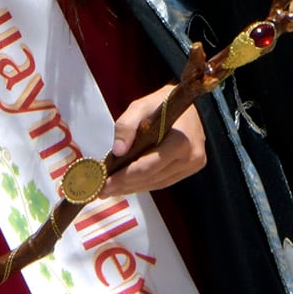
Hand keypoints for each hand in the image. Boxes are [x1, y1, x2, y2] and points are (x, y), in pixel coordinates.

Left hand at [100, 82, 205, 197]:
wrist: (188, 104)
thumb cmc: (163, 103)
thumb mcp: (140, 106)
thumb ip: (127, 126)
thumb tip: (117, 152)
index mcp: (181, 142)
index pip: (148, 166)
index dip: (124, 177)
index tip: (104, 184)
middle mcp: (191, 158)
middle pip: (151, 178)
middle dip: (124, 185)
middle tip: (101, 190)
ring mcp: (192, 166)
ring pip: (156, 183)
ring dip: (132, 188)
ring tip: (110, 190)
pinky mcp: (189, 169)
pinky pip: (163, 181)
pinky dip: (144, 184)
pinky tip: (127, 185)